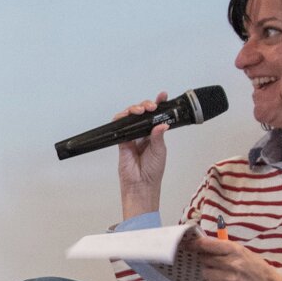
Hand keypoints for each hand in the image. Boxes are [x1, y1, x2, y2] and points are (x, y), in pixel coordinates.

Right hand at [117, 91, 169, 218]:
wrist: (141, 184)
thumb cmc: (153, 170)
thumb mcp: (160, 151)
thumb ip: (158, 136)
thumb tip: (162, 124)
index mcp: (155, 134)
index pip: (156, 116)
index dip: (159, 104)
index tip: (162, 96)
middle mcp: (143, 133)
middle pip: (142, 113)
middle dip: (145, 105)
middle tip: (151, 106)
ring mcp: (132, 136)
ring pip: (130, 117)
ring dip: (134, 109)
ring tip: (141, 110)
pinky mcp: (121, 140)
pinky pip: (119, 126)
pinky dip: (121, 118)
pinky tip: (127, 115)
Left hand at [193, 236, 281, 280]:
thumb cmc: (255, 268)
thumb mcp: (243, 252)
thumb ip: (223, 249)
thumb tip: (201, 244)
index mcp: (234, 249)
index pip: (208, 244)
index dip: (195, 244)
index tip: (188, 245)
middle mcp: (232, 263)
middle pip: (204, 260)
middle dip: (204, 262)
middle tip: (211, 264)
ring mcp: (229, 278)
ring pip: (205, 274)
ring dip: (208, 276)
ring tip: (219, 276)